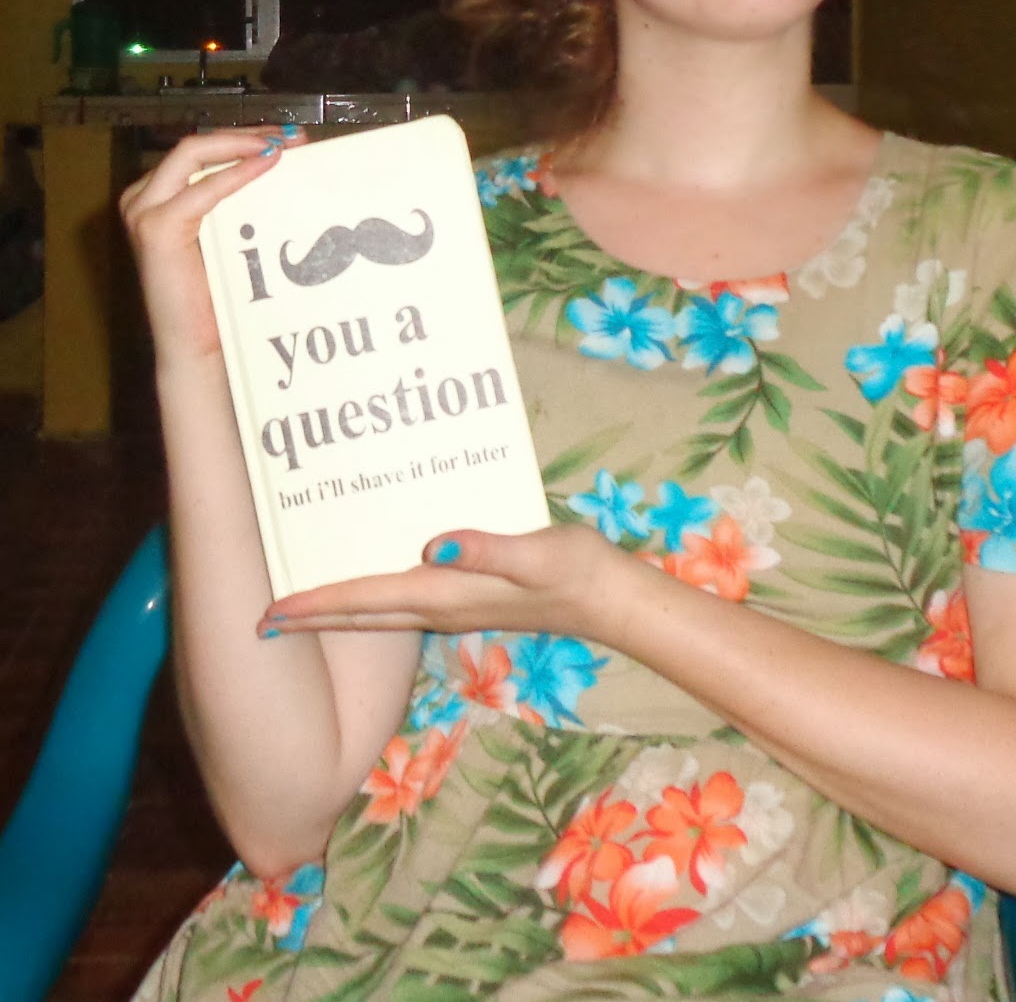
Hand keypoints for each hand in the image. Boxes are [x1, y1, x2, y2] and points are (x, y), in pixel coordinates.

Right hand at [120, 125, 305, 366]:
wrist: (197, 346)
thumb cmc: (218, 297)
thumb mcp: (231, 236)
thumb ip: (242, 201)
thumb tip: (283, 164)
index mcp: (159, 196)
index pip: (202, 151)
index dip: (245, 138)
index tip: (289, 137)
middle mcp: (144, 197)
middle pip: (197, 145)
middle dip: (247, 135)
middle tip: (293, 137)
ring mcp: (144, 211)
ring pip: (193, 153)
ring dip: (242, 145)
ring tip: (283, 145)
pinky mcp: (155, 228)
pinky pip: (201, 189)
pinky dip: (235, 174)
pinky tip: (265, 165)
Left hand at [256, 524, 624, 642]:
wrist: (607, 600)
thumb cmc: (574, 571)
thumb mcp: (536, 554)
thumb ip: (488, 551)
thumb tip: (435, 546)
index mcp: (444, 596)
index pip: (365, 603)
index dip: (315, 606)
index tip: (268, 612)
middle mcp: (438, 608)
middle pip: (359, 615)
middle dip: (309, 616)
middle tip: (261, 614)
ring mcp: (451, 607)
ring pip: (376, 612)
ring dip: (335, 609)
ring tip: (298, 597)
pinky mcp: (465, 599)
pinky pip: (401, 600)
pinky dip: (371, 593)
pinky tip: (368, 572)